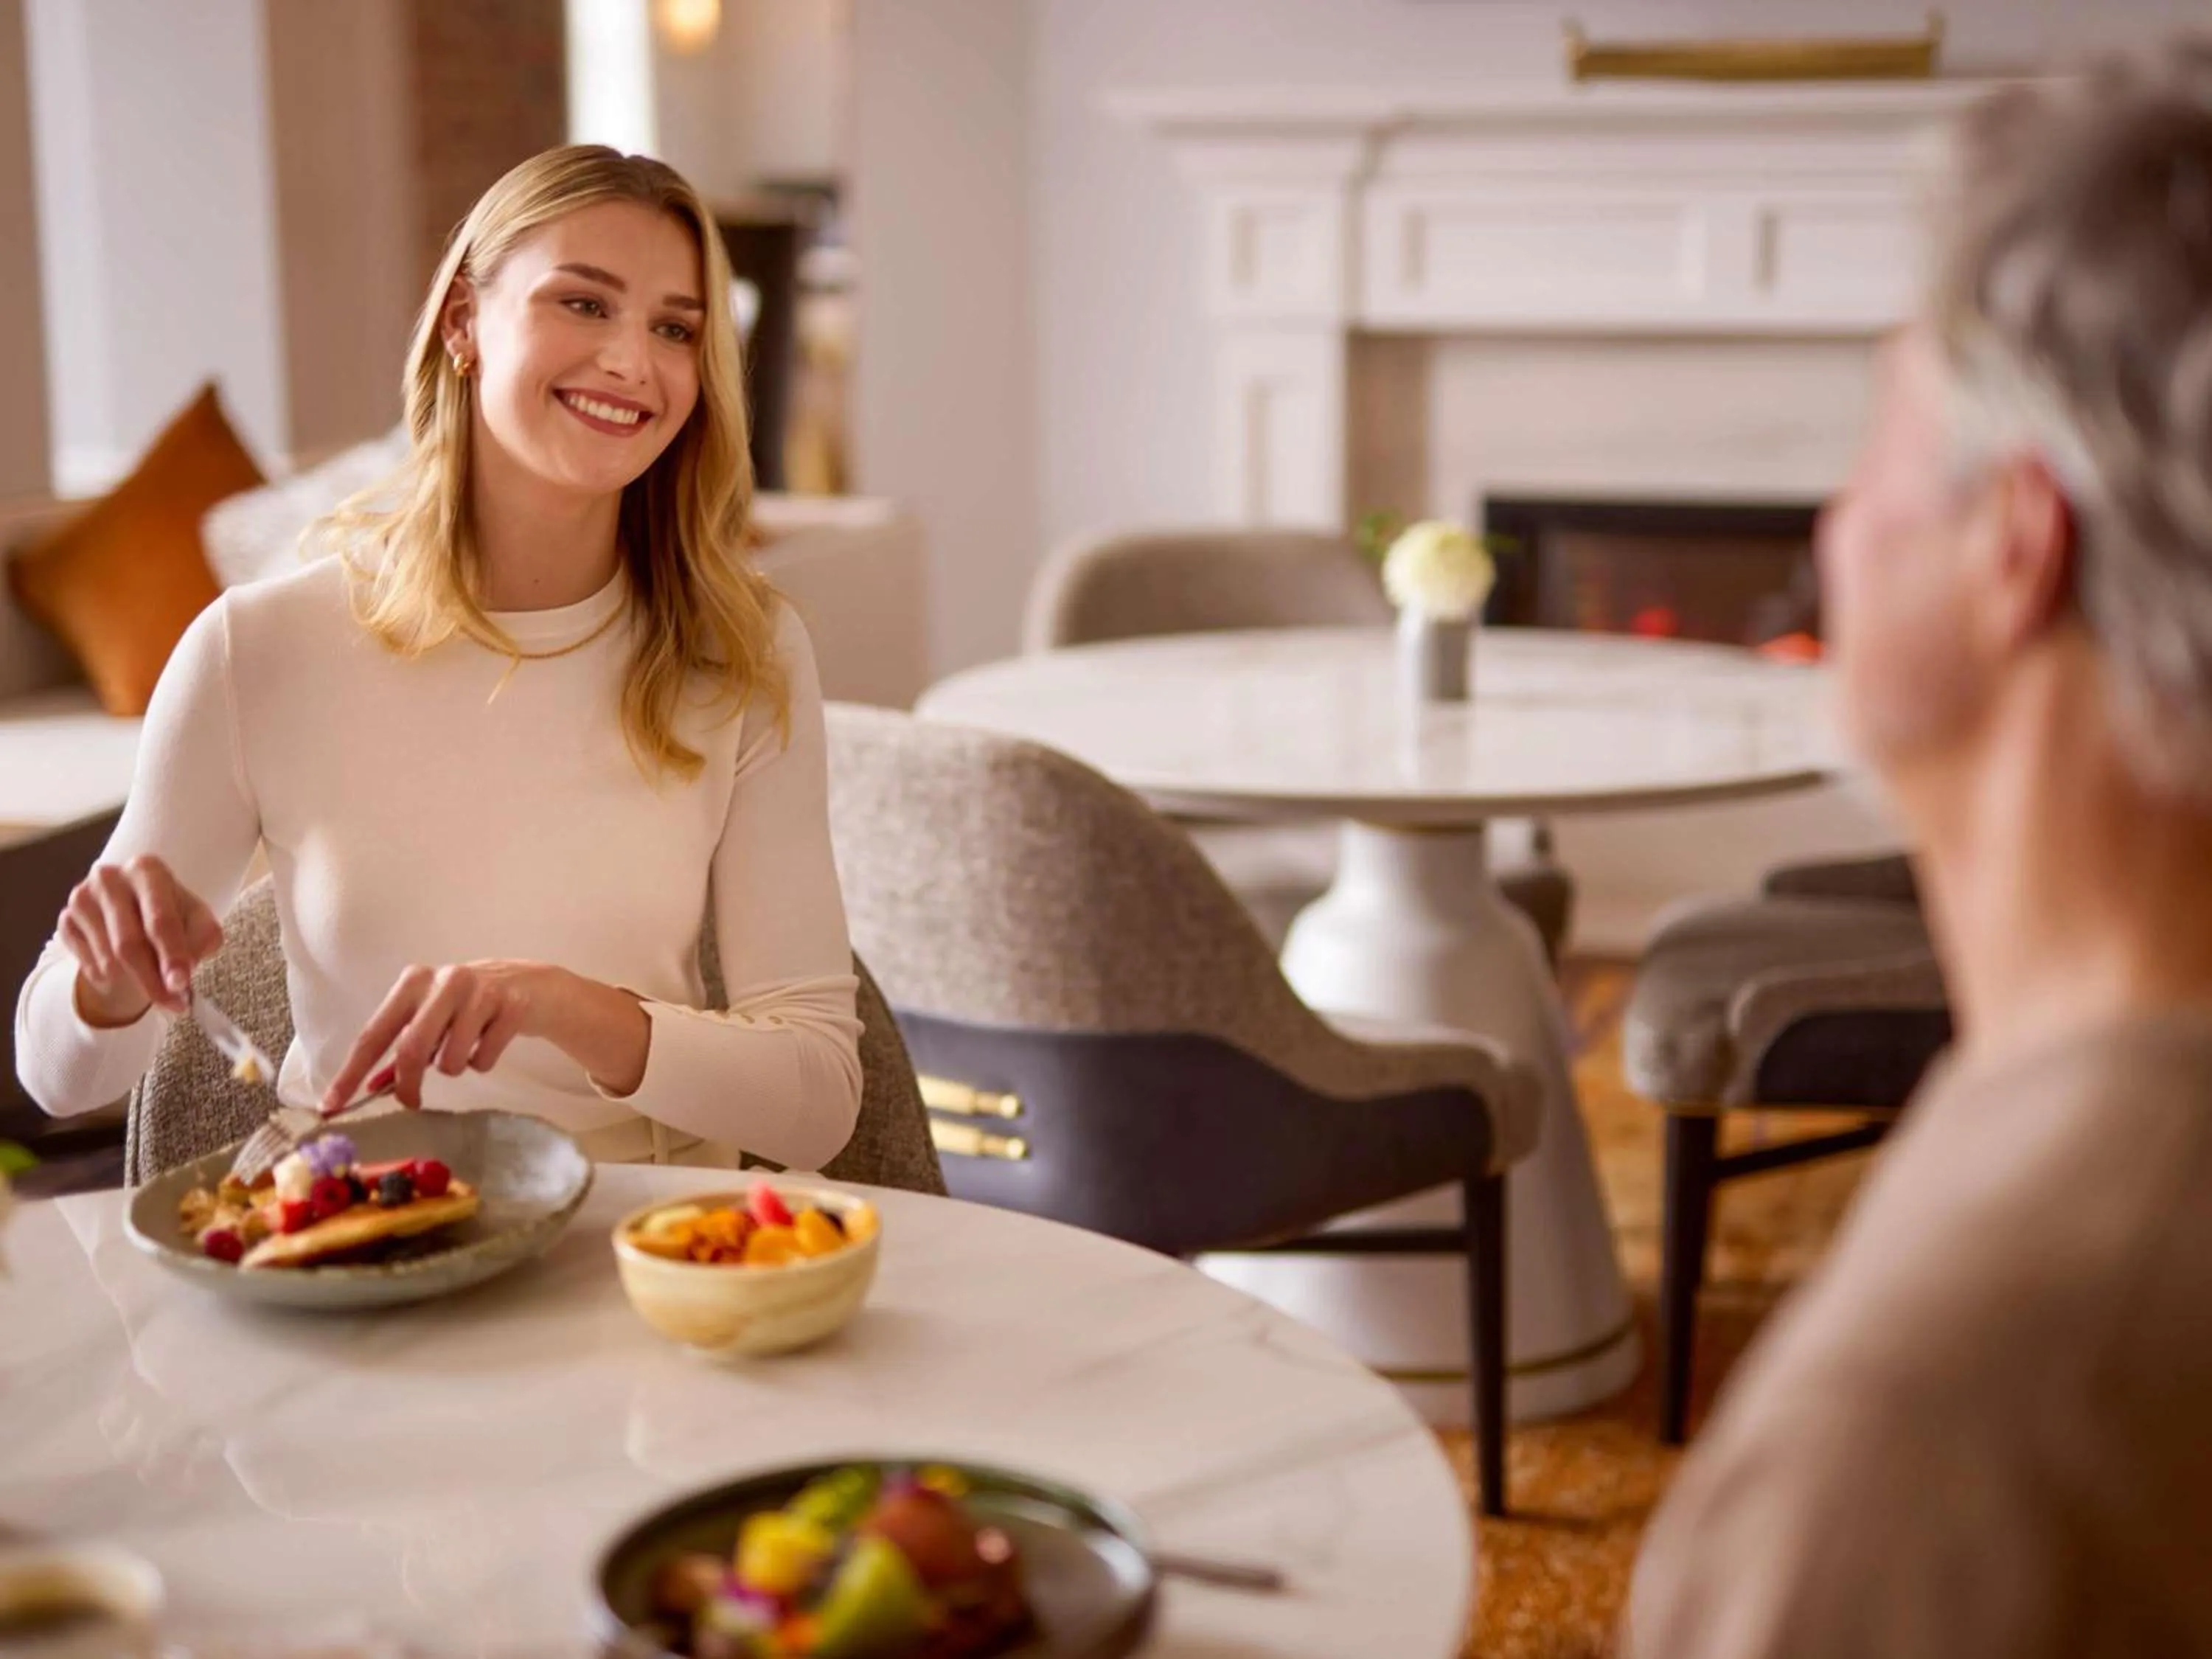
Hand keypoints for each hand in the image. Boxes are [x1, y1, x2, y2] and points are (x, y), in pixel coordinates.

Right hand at [61, 856, 223, 1027]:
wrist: (134, 918)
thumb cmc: (172, 917)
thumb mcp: (198, 923)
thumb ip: (201, 940)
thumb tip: (184, 970)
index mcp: (148, 869)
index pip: (160, 919)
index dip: (172, 955)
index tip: (180, 984)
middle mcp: (110, 877)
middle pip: (129, 943)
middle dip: (153, 979)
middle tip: (172, 1002)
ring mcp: (82, 898)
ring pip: (109, 960)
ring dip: (134, 981)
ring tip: (152, 981)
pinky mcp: (66, 920)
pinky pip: (89, 964)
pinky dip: (110, 978)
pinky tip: (123, 970)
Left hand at [322, 960, 549, 1112]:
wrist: (532, 986)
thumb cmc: (470, 1005)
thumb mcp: (432, 1019)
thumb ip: (402, 1049)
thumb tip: (371, 1087)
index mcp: (414, 982)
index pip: (374, 1034)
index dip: (351, 1073)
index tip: (332, 1105)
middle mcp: (445, 980)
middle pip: (411, 1048)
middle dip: (408, 1083)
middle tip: (411, 1101)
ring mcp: (481, 991)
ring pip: (451, 1059)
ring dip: (455, 1067)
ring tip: (466, 1050)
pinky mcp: (511, 1006)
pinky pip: (484, 1059)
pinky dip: (484, 1062)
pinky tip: (491, 1041)